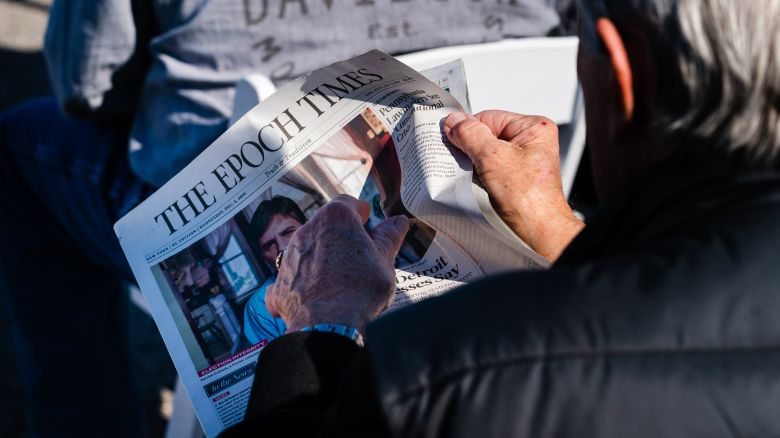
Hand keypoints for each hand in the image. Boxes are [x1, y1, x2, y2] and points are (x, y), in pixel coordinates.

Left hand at [266, 195, 408, 332]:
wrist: (328, 329)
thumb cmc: (360, 292)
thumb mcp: (385, 262)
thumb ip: (389, 238)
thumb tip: (398, 221)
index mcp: (336, 219)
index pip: (348, 203)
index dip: (361, 214)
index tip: (369, 225)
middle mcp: (307, 230)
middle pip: (326, 225)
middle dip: (341, 236)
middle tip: (359, 257)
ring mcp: (289, 256)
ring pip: (308, 248)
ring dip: (321, 257)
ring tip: (340, 280)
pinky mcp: (279, 282)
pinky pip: (292, 276)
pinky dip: (301, 282)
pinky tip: (314, 296)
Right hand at [444, 110, 583, 260]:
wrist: (539, 232)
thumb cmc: (529, 199)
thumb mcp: (493, 157)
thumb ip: (470, 135)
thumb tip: (454, 121)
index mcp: (534, 128)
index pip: (489, 117)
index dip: (468, 129)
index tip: (451, 139)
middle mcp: (531, 143)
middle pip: (486, 135)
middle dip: (470, 148)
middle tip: (461, 160)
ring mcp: (524, 162)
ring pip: (486, 154)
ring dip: (474, 164)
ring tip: (473, 176)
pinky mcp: (516, 180)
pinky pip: (489, 170)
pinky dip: (478, 176)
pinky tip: (476, 185)